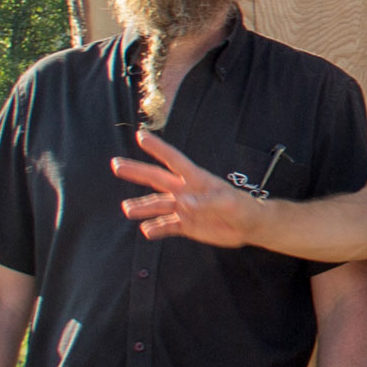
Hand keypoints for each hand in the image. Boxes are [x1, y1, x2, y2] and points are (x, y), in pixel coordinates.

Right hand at [111, 130, 255, 244]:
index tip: (141, 135)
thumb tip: (183, 203)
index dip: (158, 148)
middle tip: (116, 164)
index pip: (174, 160)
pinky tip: (146, 231)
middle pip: (157, 179)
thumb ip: (206, 202)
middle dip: (137, 171)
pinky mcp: (186, 225)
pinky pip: (166, 227)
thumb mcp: (229, 203)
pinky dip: (156, 229)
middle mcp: (186, 191)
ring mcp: (184, 208)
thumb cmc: (243, 208)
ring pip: (158, 205)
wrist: (250, 226)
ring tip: (127, 209)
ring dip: (143, 207)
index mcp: (197, 179)